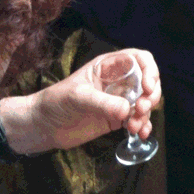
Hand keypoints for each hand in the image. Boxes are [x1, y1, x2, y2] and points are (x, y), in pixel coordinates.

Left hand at [13, 48, 160, 153]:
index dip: (149, 70)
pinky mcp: (117, 119)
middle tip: (141, 109)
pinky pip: (136, 120)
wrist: (42, 126)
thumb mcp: (78, 97)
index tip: (148, 87)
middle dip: (150, 95)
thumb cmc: (56, 102)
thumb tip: (127, 111)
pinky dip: (142, 126)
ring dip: (146, 114)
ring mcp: (118, 101)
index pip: (138, 59)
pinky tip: (141, 134)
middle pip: (147, 82)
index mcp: (109, 67)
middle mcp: (118, 81)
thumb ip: (103, 103)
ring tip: (135, 126)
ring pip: (144, 102)